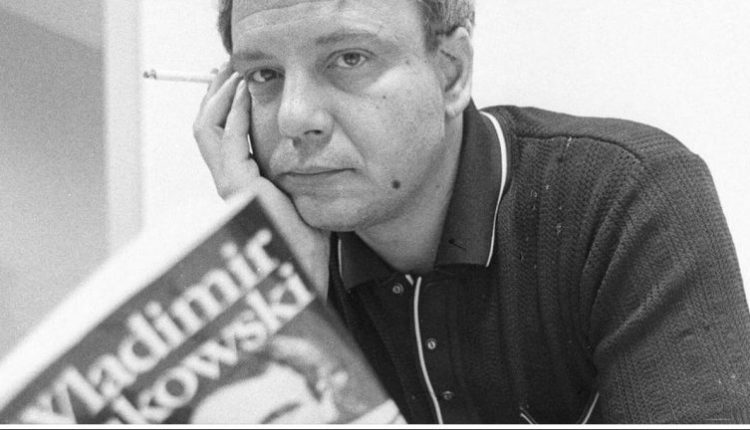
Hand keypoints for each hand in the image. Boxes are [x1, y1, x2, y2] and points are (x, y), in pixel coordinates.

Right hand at [193, 64, 329, 296]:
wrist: (304, 270)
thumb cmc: (307, 239)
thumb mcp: (299, 197)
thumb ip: (292, 174)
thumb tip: (307, 150)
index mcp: (239, 185)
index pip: (219, 136)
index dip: (224, 106)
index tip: (239, 81)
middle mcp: (227, 184)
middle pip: (205, 127)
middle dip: (214, 94)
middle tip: (229, 68)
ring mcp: (228, 187)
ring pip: (207, 130)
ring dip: (219, 96)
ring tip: (233, 73)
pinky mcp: (237, 188)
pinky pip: (227, 141)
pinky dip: (232, 114)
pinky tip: (243, 94)